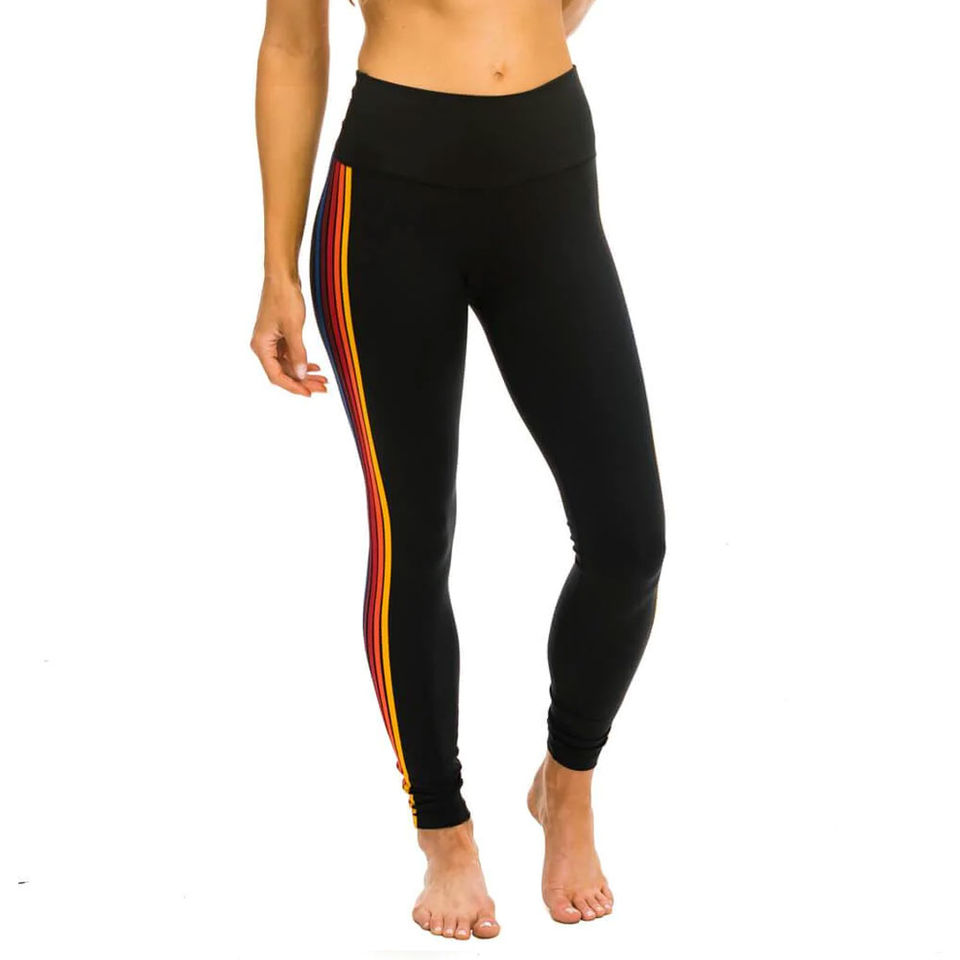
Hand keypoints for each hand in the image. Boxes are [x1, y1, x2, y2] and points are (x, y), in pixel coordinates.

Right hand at [250, 275, 327, 396]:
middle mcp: (264, 346)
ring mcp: (271, 341)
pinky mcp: (279, 336)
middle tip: (322, 388)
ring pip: (288, 365)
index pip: (276, 375)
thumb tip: (300, 374)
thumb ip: (297, 353)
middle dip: (303, 381)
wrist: (282, 277)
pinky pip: (290, 355)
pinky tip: (315, 366)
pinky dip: (302, 361)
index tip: (308, 393)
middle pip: (283, 372)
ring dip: (304, 372)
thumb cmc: (284, 298)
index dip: (293, 386)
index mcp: (261, 346)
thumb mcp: (293, 328)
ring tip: (322, 379)